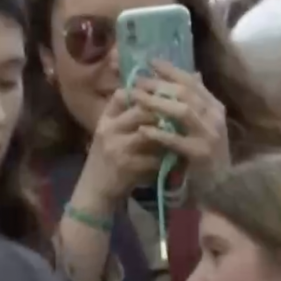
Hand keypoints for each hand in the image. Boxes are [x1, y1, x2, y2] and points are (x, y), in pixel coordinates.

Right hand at [80, 80, 171, 203]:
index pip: (123, 95)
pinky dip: (168, 157)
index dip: (146, 91)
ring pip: (150, 133)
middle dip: (165, 112)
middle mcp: (109, 129)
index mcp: (106, 118)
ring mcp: (117, 147)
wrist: (96, 188)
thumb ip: (128, 115)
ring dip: (168, 134)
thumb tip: (156, 95)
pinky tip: (177, 157)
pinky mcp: (127, 166)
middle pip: (141, 111)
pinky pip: (154, 158)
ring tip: (183, 135)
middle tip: (184, 115)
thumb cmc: (108, 158)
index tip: (167, 93)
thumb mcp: (112, 133)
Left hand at [143, 60, 230, 176]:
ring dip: (157, 103)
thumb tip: (193, 74)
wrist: (223, 186)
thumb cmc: (209, 153)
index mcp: (215, 107)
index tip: (150, 62)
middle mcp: (215, 118)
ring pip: (182, 111)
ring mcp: (210, 136)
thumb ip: (199, 101)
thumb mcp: (207, 124)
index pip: (192, 82)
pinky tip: (143, 130)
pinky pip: (177, 140)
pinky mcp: (201, 154)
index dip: (171, 70)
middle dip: (159, 84)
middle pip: (185, 93)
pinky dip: (159, 133)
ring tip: (136, 98)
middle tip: (137, 81)